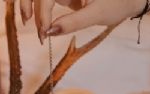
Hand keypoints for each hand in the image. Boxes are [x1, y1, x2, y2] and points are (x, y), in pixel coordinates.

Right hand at [20, 0, 141, 40]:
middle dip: (31, 10)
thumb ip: (73, 21)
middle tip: (40, 34)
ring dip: (32, 9)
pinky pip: (46, 2)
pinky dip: (40, 12)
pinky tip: (42, 25)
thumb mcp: (97, 14)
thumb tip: (50, 31)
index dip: (41, 13)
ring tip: (40, 32)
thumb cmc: (118, 3)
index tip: (46, 33)